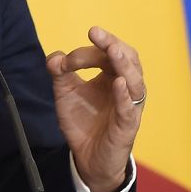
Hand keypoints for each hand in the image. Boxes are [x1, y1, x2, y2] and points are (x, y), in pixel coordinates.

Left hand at [47, 26, 142, 191]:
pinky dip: (124, 96)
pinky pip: (129, 108)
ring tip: (113, 51)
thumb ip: (60, 74)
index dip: (87, 52)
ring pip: (135, 81)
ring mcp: (129, 106)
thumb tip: (55, 57)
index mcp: (113, 76)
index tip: (65, 61)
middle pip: (128, 59)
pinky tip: (119, 84)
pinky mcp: (126, 126)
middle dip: (112, 44)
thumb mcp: (66, 94)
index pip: (107, 54)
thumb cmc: (84, 122)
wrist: (87, 159)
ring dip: (124, 64)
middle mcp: (126, 87)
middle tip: (96, 32)